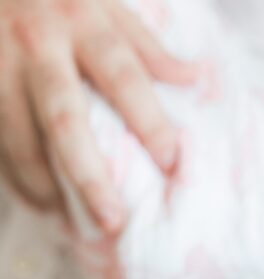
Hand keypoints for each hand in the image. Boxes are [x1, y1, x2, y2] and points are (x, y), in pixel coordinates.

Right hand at [0, 0, 196, 231]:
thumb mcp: (102, 2)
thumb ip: (143, 44)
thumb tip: (195, 76)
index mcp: (80, 20)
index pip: (122, 75)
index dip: (148, 119)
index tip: (171, 161)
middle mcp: (38, 44)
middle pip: (65, 120)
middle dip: (90, 175)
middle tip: (113, 219)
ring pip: (22, 141)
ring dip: (47, 187)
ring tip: (71, 221)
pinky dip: (16, 179)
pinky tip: (38, 203)